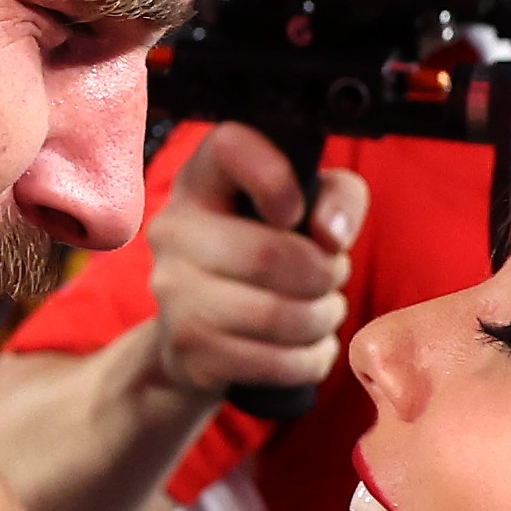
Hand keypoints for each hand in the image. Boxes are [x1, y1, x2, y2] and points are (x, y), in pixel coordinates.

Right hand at [151, 122, 368, 398]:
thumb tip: (330, 236)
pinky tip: (306, 348)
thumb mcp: (308, 210)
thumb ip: (337, 197)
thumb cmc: (265, 257)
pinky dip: (309, 360)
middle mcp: (174, 229)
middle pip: (271, 254)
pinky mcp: (187, 350)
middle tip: (332, 278)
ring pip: (278, 315)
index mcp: (202, 180)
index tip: (296, 211)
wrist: (199, 338)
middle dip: (325, 275)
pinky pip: (274, 362)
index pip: (229, 147)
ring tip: (323, 313)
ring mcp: (173, 292)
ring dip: (322, 320)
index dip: (275, 177)